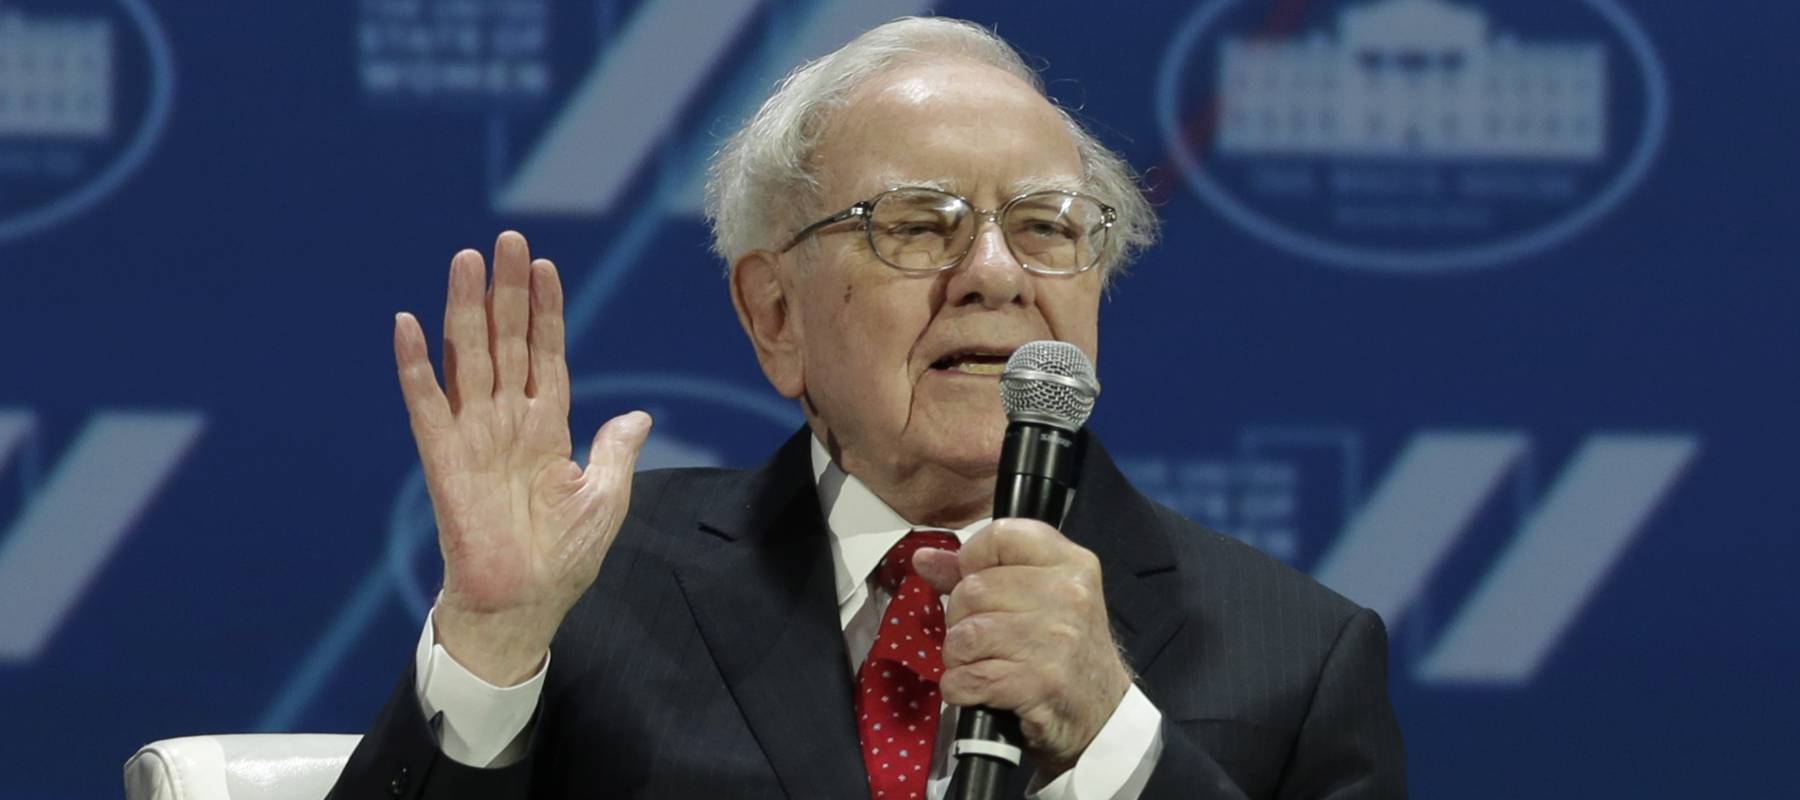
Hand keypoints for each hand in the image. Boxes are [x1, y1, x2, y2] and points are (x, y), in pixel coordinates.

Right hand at [392, 231, 651, 684]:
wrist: (525, 605)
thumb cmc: (563, 558)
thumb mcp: (606, 497)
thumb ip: (616, 451)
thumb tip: (640, 416)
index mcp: (547, 427)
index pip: (546, 355)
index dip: (546, 311)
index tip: (547, 266)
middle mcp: (508, 421)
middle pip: (507, 342)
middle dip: (509, 291)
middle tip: (509, 239)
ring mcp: (474, 436)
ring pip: (470, 358)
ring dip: (467, 309)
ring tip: (468, 260)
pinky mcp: (444, 460)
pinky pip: (426, 405)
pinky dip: (416, 366)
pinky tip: (408, 324)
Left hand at [914, 519, 1132, 776]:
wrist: (1099, 713)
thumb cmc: (1061, 649)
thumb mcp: (1037, 598)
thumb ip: (978, 572)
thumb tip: (923, 558)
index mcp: (1071, 563)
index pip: (1000, 535)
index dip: (973, 559)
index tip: (978, 582)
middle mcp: (1069, 595)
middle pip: (972, 589)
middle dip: (961, 618)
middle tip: (983, 638)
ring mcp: (1055, 639)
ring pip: (963, 635)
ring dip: (958, 656)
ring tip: (981, 663)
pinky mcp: (1038, 683)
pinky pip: (965, 677)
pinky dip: (960, 688)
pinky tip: (981, 689)